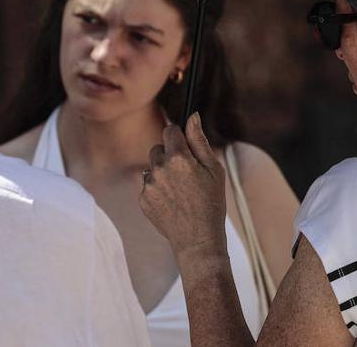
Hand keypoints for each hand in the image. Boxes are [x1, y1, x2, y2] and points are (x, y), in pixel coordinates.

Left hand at [139, 112, 227, 261]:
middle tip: (186, 173)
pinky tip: (172, 202)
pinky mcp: (142, 199)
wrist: (198, 240)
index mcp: (179, 158)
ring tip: (180, 191)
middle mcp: (160, 169)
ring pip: (152, 167)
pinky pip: (148, 185)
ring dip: (163, 172)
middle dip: (170, 154)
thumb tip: (192, 115)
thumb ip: (199, 141)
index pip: (170, 130)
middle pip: (158, 147)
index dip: (179, 136)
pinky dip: (157, 189)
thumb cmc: (212, 203)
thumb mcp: (214, 169)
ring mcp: (148, 185)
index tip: (185, 143)